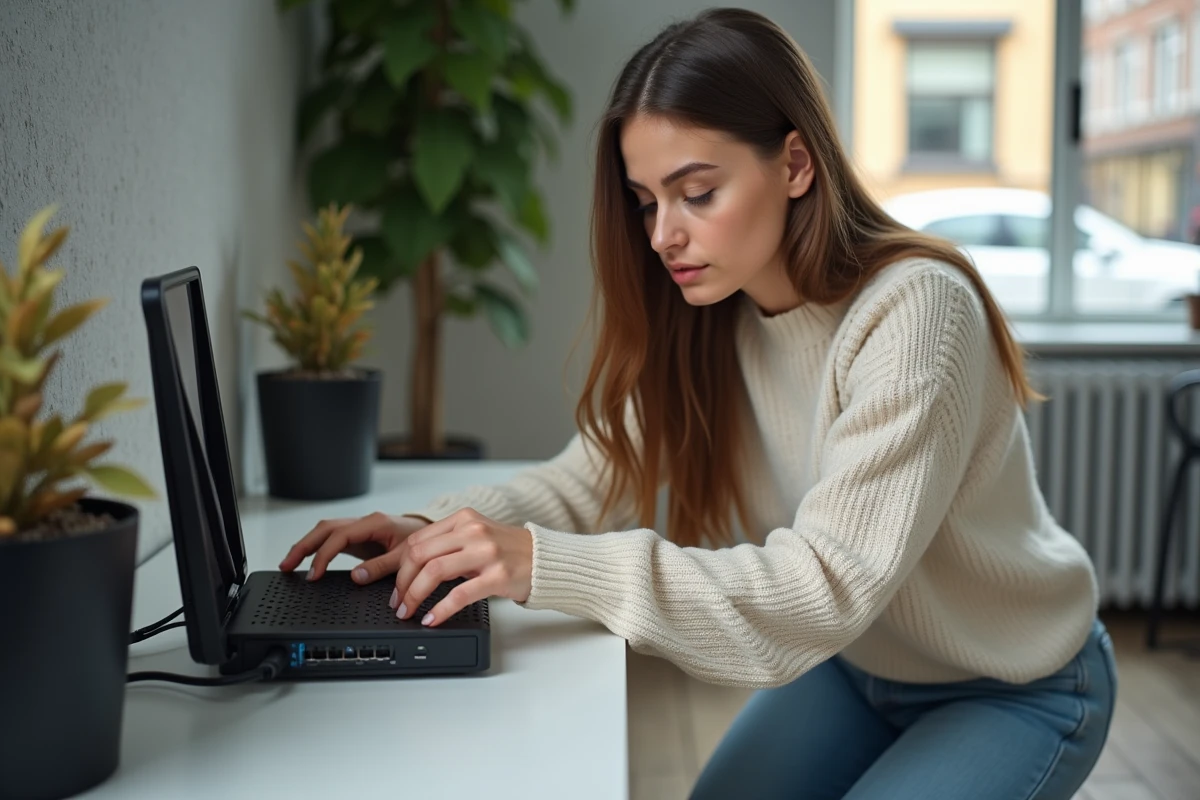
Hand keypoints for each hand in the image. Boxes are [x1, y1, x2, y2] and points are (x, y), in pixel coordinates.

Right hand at [279, 512, 430, 582]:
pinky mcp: (359, 536)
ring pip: (325, 531)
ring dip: (306, 545)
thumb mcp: (406, 556)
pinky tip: (306, 559)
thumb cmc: (423, 541)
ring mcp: (360, 528)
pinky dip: (317, 547)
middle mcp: (365, 522)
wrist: (433, 534)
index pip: (340, 535)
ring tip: (288, 564)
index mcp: (375, 523)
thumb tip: (356, 576)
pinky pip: (331, 538)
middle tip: (287, 565)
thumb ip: (382, 566)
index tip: (314, 574)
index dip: (324, 554)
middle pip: (325, 528)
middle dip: (304, 546)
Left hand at [391, 508, 531, 626]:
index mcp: (464, 519)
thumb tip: (412, 567)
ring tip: (409, 611)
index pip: (418, 540)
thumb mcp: (477, 537)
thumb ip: (448, 544)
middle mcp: (474, 531)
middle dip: (402, 582)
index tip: (396, 586)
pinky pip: (460, 594)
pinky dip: (440, 609)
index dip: (400, 566)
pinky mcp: (498, 576)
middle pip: (421, 554)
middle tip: (398, 602)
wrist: (545, 559)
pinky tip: (432, 619)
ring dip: (415, 595)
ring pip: (435, 571)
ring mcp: (487, 553)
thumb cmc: (510, 551)